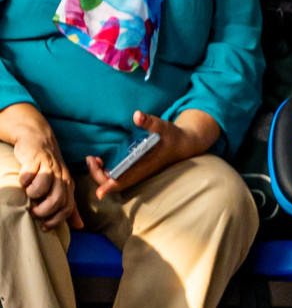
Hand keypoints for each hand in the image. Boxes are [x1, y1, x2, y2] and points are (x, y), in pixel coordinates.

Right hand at [9, 118, 79, 230]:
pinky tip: (23, 180)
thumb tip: (80, 226)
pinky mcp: (35, 158)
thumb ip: (69, 205)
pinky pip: (29, 175)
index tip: (45, 226)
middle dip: (45, 211)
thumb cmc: (48, 167)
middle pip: (57, 200)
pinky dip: (24, 181)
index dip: (56, 219)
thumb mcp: (62, 186)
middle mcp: (61, 176)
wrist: (37, 139)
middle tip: (34, 213)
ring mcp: (48, 167)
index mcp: (68, 185)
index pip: (68, 207)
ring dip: (33, 194)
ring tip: (29, 193)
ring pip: (43, 188)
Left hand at [85, 109, 218, 199]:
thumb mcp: (164, 127)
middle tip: (91, 158)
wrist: (184, 144)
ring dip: (100, 173)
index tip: (98, 192)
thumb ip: (150, 122)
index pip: (124, 181)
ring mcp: (136, 171)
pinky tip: (99, 159)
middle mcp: (138, 172)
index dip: (110, 186)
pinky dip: (104, 170)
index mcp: (143, 166)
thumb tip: (137, 115)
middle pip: (114, 183)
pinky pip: (116, 175)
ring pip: (114, 180)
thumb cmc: (173, 136)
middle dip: (98, 175)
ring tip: (92, 159)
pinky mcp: (135, 167)